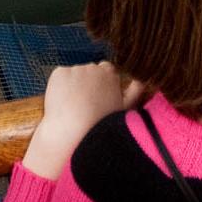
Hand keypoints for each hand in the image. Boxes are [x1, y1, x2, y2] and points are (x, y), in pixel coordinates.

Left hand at [21, 63, 128, 178]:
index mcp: (111, 75)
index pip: (106, 71)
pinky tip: (61, 102)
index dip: (101, 85)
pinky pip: (60, 76)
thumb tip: (142, 79)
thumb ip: (135, 91)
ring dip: (73, 85)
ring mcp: (75, 69)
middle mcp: (94, 68)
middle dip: (87, 83)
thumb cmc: (101, 125)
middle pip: (90, 71)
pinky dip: (59, 86)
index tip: (98, 98)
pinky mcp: (59, 73)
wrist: (72, 133)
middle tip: (84, 104)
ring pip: (74, 74)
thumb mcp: (125, 109)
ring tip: (72, 107)